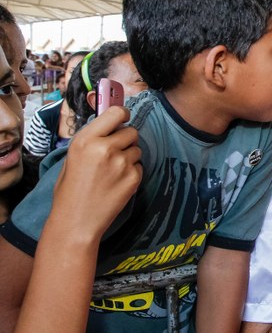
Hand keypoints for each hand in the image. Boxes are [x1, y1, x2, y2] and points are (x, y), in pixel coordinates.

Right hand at [53, 106, 141, 238]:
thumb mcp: (72, 157)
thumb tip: (110, 122)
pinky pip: (140, 166)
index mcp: (86, 139)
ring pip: (137, 149)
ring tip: (112, 171)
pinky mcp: (133, 178)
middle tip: (115, 151)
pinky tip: (117, 183)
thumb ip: (92, 139)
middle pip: (131, 131)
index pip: (116, 112)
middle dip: (126, 139)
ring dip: (129, 156)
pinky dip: (132, 172)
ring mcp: (122, 163)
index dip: (122, 114)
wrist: (76, 220)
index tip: (122, 118)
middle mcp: (105, 148)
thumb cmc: (70, 189)